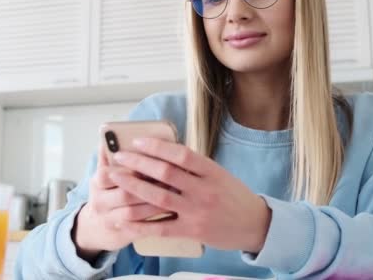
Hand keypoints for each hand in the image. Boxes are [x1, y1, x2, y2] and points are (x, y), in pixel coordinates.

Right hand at [73, 143, 170, 260]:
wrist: (95, 228)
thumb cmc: (106, 194)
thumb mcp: (103, 175)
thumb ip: (108, 156)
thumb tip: (110, 134)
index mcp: (97, 183)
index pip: (107, 173)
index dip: (128, 168)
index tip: (148, 159)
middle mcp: (100, 203)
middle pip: (124, 193)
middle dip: (147, 184)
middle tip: (169, 175)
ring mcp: (111, 220)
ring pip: (134, 212)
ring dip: (155, 201)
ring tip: (173, 190)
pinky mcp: (124, 235)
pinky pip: (142, 228)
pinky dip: (156, 218)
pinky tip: (171, 209)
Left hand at [109, 138, 271, 253]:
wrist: (255, 225)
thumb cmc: (234, 196)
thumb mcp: (219, 174)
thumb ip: (194, 166)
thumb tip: (164, 152)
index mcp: (212, 171)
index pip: (181, 154)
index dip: (157, 146)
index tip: (138, 142)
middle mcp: (204, 190)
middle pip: (165, 173)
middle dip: (138, 163)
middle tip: (119, 157)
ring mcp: (197, 211)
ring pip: (159, 197)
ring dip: (134, 186)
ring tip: (116, 178)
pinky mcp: (192, 231)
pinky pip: (161, 227)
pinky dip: (141, 223)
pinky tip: (125, 217)